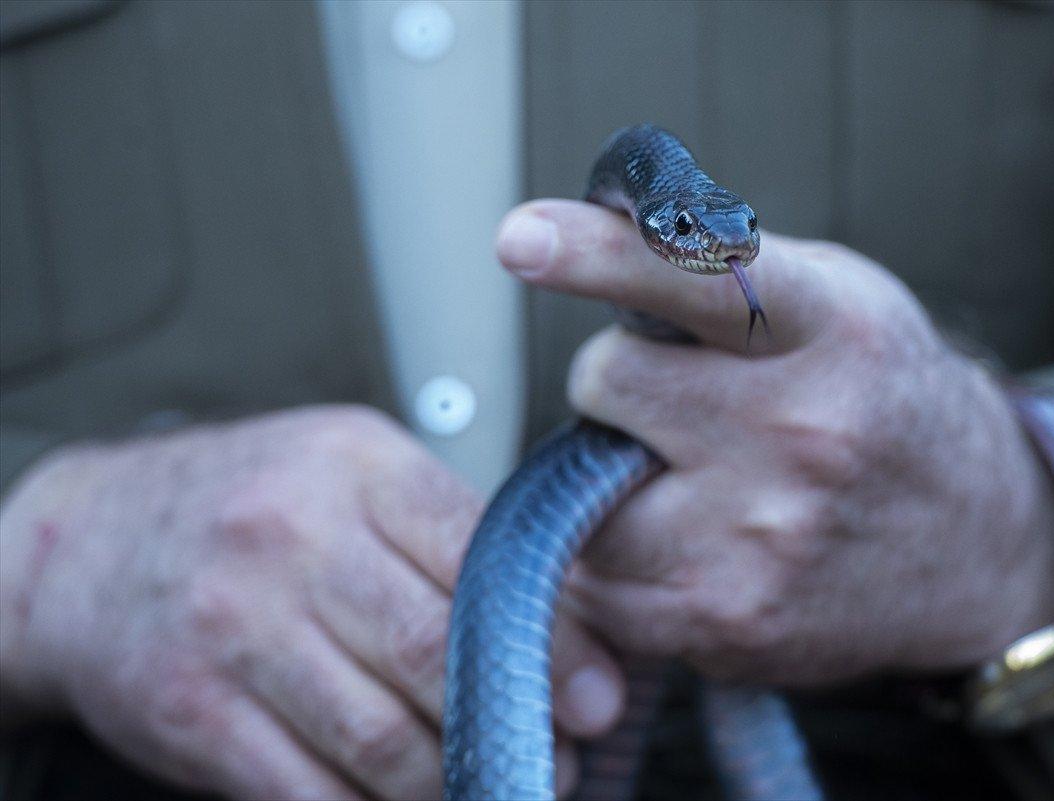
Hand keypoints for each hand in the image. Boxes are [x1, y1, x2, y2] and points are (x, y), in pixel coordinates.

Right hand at [0, 405, 624, 798]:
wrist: (87, 543)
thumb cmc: (246, 506)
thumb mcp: (348, 474)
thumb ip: (445, 531)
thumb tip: (565, 616)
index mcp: (355, 467)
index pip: (482, 556)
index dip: (555, 639)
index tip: (598, 696)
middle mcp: (293, 537)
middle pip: (438, 654)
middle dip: (516, 721)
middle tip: (559, 758)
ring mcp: (235, 626)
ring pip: (383, 738)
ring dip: (455, 781)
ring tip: (490, 785)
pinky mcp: (192, 710)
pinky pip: (310, 791)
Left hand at [496, 200, 1053, 685]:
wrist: (977, 542)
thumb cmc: (882, 400)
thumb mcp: (837, 300)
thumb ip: (725, 268)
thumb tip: (588, 233)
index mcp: (828, 328)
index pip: (701, 274)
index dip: (601, 253)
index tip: (520, 238)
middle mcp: (800, 432)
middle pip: (606, 381)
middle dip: (622, 386)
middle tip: (685, 405)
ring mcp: (762, 539)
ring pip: (584, 490)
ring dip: (610, 477)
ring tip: (695, 478)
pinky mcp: (729, 622)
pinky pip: (599, 578)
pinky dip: (620, 556)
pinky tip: (693, 541)